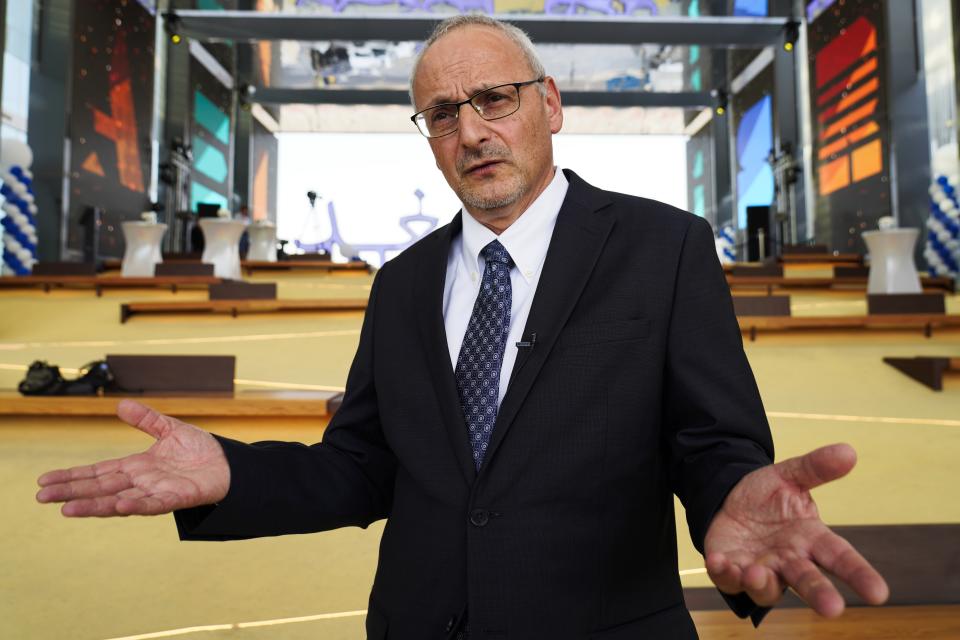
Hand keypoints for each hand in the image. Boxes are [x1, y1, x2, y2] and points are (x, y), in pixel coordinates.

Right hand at [36, 400, 229, 516]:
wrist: (230, 464)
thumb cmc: (201, 451)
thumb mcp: (170, 430)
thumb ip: (146, 420)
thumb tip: (121, 405)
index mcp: (137, 467)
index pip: (98, 472)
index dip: (72, 476)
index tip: (45, 481)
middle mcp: (142, 482)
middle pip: (100, 488)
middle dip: (71, 492)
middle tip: (41, 498)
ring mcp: (157, 492)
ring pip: (119, 501)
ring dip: (94, 505)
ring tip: (67, 509)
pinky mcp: (177, 498)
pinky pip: (153, 504)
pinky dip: (136, 505)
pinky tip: (120, 506)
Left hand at [704, 443, 888, 617]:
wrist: (728, 498)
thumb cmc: (768, 496)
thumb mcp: (789, 476)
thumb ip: (816, 467)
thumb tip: (848, 451)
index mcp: (811, 538)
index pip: (841, 558)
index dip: (860, 575)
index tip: (879, 593)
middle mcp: (789, 560)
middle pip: (808, 581)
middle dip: (819, 595)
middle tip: (832, 609)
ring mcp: (761, 569)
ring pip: (767, 589)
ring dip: (763, 584)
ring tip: (758, 572)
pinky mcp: (731, 570)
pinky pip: (728, 579)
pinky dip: (725, 573)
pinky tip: (720, 561)